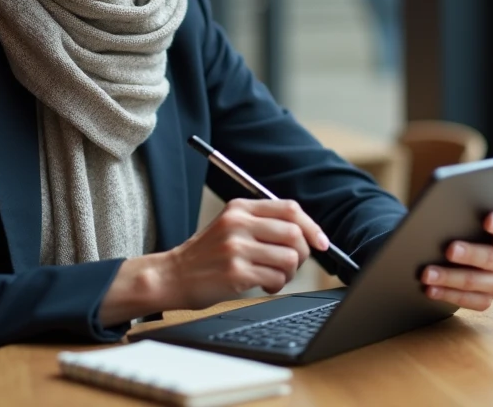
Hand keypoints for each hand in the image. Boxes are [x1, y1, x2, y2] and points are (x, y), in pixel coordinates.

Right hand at [163, 199, 330, 309]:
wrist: (172, 276)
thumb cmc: (207, 255)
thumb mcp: (230, 225)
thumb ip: (263, 222)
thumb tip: (308, 233)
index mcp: (240, 208)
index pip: (290, 209)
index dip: (311, 227)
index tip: (320, 242)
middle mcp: (238, 223)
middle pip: (294, 233)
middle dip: (303, 253)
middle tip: (291, 264)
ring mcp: (236, 248)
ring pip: (290, 258)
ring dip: (289, 272)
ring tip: (274, 275)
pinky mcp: (235, 272)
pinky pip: (276, 278)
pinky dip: (276, 284)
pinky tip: (263, 284)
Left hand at [420, 212, 492, 310]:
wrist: (467, 259)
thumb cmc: (467, 235)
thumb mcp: (469, 225)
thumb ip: (462, 218)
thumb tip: (437, 212)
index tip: (488, 219)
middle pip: (490, 258)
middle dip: (468, 254)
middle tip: (449, 250)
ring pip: (476, 282)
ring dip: (450, 278)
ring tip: (428, 274)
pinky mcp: (487, 299)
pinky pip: (469, 300)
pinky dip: (447, 295)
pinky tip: (431, 290)